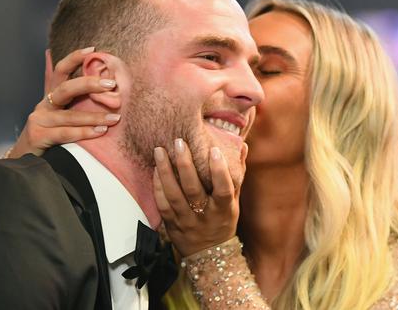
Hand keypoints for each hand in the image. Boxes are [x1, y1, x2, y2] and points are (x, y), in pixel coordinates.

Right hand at [8, 47, 119, 157]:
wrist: (25, 160)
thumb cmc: (47, 134)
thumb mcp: (57, 112)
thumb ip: (66, 93)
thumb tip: (59, 60)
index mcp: (50, 96)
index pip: (60, 71)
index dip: (74, 58)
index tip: (92, 50)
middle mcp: (44, 105)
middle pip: (66, 89)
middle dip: (89, 84)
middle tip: (112, 84)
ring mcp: (40, 120)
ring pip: (70, 115)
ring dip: (95, 116)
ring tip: (115, 118)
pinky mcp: (39, 136)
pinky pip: (66, 133)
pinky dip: (85, 132)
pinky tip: (100, 131)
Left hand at [152, 139, 247, 256]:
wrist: (209, 255)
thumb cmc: (223, 221)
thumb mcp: (235, 201)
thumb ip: (237, 174)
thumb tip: (242, 146)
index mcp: (223, 209)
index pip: (223, 189)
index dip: (219, 170)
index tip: (214, 150)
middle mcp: (205, 216)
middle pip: (193, 189)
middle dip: (185, 164)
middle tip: (179, 142)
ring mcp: (186, 221)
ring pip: (174, 196)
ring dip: (165, 171)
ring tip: (160, 151)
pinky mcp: (172, 224)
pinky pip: (162, 204)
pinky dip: (158, 186)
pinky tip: (155, 170)